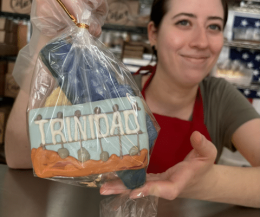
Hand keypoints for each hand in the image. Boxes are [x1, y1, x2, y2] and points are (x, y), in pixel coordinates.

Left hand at [100, 131, 216, 199]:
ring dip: (121, 186)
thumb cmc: (204, 166)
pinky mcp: (155, 179)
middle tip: (106, 188)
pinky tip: (114, 177)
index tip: (136, 190)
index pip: (167, 189)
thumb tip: (195, 135)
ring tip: (104, 185)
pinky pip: (140, 179)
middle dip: (126, 189)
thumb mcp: (208, 154)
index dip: (152, 190)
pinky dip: (127, 179)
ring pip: (139, 186)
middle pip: (145, 190)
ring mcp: (159, 183)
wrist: (201, 179)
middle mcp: (166, 185)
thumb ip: (203, 146)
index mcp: (180, 181)